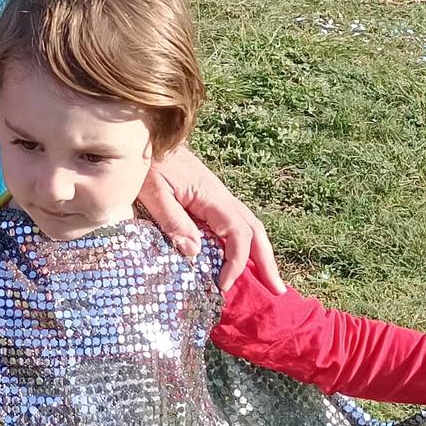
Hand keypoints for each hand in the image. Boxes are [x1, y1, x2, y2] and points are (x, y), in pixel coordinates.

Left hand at [137, 144, 283, 292]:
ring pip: (248, 227)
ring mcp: (217, 197)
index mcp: (212, 197)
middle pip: (255, 231)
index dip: (236, 263)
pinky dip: (244, 244)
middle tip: (278, 290)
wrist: (147, 135)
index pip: (238, 234)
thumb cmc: (149, 162)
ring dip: (260, 253)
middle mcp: (222, 197)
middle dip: (267, 261)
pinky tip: (241, 259)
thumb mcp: (153, 192)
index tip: (223, 285)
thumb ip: (173, 220)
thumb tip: (195, 253)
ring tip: (269, 279)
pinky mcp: (209, 199)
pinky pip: (234, 224)